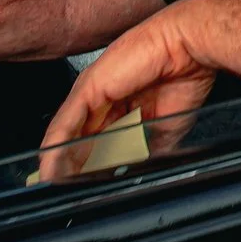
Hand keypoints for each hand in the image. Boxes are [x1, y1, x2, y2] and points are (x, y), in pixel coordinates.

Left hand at [37, 0, 221, 180]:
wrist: (189, 51)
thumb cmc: (183, 79)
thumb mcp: (162, 131)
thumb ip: (141, 150)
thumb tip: (126, 172)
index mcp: (120, 106)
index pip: (96, 140)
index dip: (88, 165)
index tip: (81, 187)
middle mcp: (102, 98)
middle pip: (78, 138)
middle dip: (71, 166)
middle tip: (65, 190)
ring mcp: (92, 91)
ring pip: (67, 133)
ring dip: (59, 161)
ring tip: (53, 185)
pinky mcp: (88, 88)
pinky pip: (65, 123)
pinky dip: (56, 147)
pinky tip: (51, 167)